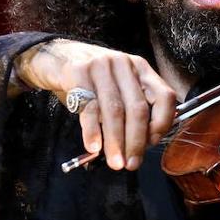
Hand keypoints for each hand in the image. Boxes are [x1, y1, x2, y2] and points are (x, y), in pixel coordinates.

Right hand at [14, 40, 176, 170]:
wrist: (54, 55)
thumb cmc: (90, 79)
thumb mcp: (117, 87)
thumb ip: (128, 110)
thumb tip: (137, 147)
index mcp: (140, 68)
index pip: (164, 95)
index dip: (163, 122)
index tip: (152, 143)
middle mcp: (124, 64)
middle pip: (137, 108)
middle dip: (136, 141)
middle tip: (131, 164)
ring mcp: (101, 65)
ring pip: (114, 110)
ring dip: (115, 141)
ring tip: (115, 162)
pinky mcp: (78, 71)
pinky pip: (89, 107)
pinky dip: (92, 130)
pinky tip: (93, 146)